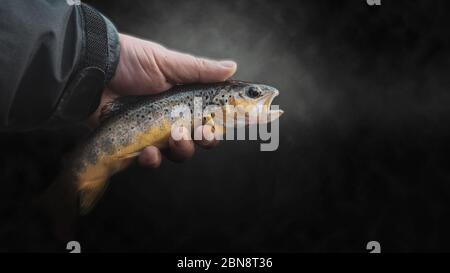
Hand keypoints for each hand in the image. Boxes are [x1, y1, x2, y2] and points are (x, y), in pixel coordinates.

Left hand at [89, 34, 236, 167]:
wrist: (91, 71)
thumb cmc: (129, 62)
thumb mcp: (167, 63)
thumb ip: (200, 70)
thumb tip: (232, 67)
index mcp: (183, 97)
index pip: (209, 114)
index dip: (220, 122)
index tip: (228, 125)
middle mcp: (171, 116)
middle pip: (198, 138)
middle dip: (205, 139)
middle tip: (202, 132)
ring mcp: (153, 132)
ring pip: (178, 152)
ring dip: (182, 149)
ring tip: (174, 137)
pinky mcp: (134, 145)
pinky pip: (151, 161)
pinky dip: (153, 159)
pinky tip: (148, 151)